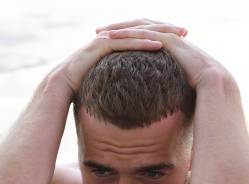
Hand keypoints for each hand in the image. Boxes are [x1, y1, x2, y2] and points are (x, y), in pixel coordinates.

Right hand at [54, 20, 187, 95]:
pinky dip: (143, 43)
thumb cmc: (84, 86)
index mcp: (116, 42)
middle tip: (185, 31)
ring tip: (178, 36)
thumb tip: (136, 90)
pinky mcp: (102, 45)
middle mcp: (113, 36)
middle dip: (165, 29)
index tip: (181, 39)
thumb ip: (122, 78)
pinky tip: (159, 46)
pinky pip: (127, 42)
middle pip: (143, 29)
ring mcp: (107, 38)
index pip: (142, 35)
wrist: (62, 86)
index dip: (162, 35)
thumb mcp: (109, 80)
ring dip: (159, 33)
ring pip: (137, 33)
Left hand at [99, 23, 226, 88]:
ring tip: (100, 32)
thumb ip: (166, 88)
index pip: (145, 35)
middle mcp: (169, 36)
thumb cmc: (199, 91)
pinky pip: (144, 34)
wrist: (214, 86)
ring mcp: (170, 36)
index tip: (109, 40)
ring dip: (118, 28)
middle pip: (139, 25)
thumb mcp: (177, 87)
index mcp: (170, 45)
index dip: (127, 36)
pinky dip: (126, 34)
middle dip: (118, 27)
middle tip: (99, 30)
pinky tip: (111, 38)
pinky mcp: (169, 40)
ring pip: (139, 26)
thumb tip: (158, 104)